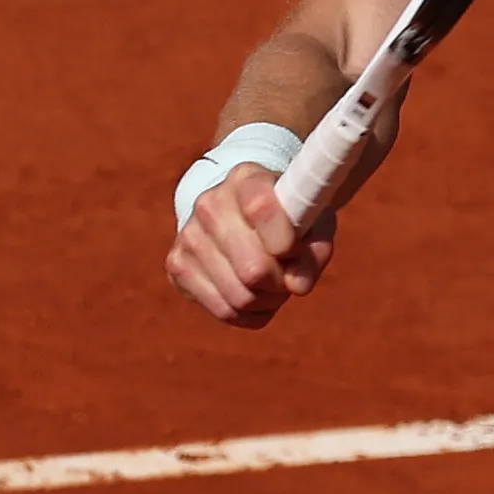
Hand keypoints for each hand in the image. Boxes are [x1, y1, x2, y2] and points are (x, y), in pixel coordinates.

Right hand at [169, 162, 333, 326]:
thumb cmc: (288, 218)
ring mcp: (189, 234)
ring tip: (273, 283)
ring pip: (240, 296)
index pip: (261, 208)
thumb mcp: (313, 223)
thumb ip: (316, 250)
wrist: (241, 215)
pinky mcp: (177, 265)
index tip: (295, 251)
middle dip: (280, 283)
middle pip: (253, 268)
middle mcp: (211, 202)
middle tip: (287, 275)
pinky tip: (255, 295)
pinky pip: (224, 311)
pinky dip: (249, 314)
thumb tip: (297, 285)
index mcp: (247, 178)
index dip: (286, 242)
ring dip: (267, 300)